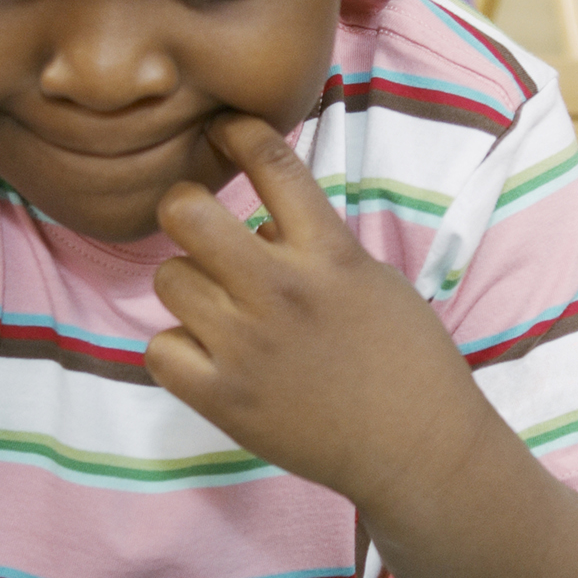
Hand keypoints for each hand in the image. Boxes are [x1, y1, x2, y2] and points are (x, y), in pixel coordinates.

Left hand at [147, 113, 505, 506]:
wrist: (418, 449)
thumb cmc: (406, 360)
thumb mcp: (371, 278)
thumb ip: (314, 243)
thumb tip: (257, 219)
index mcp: (328, 253)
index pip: (271, 161)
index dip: (236, 131)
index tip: (222, 129)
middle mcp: (281, 290)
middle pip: (186, 213)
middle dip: (183, 208)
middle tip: (198, 228)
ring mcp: (246, 345)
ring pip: (168, 279)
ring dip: (189, 287)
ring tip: (220, 309)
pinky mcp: (223, 398)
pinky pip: (159, 348)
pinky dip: (179, 350)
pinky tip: (210, 357)